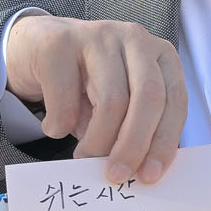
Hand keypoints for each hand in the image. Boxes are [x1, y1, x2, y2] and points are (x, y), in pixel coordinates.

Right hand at [4, 14, 185, 183]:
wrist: (34, 46)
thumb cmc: (84, 81)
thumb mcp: (119, 100)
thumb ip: (136, 126)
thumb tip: (140, 170)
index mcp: (159, 55)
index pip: (175, 100)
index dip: (165, 141)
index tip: (150, 175)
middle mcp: (135, 39)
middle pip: (149, 97)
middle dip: (134, 145)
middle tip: (117, 175)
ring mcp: (98, 36)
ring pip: (111, 101)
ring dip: (97, 141)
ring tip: (83, 157)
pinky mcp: (60, 42)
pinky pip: (66, 98)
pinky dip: (59, 125)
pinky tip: (55, 128)